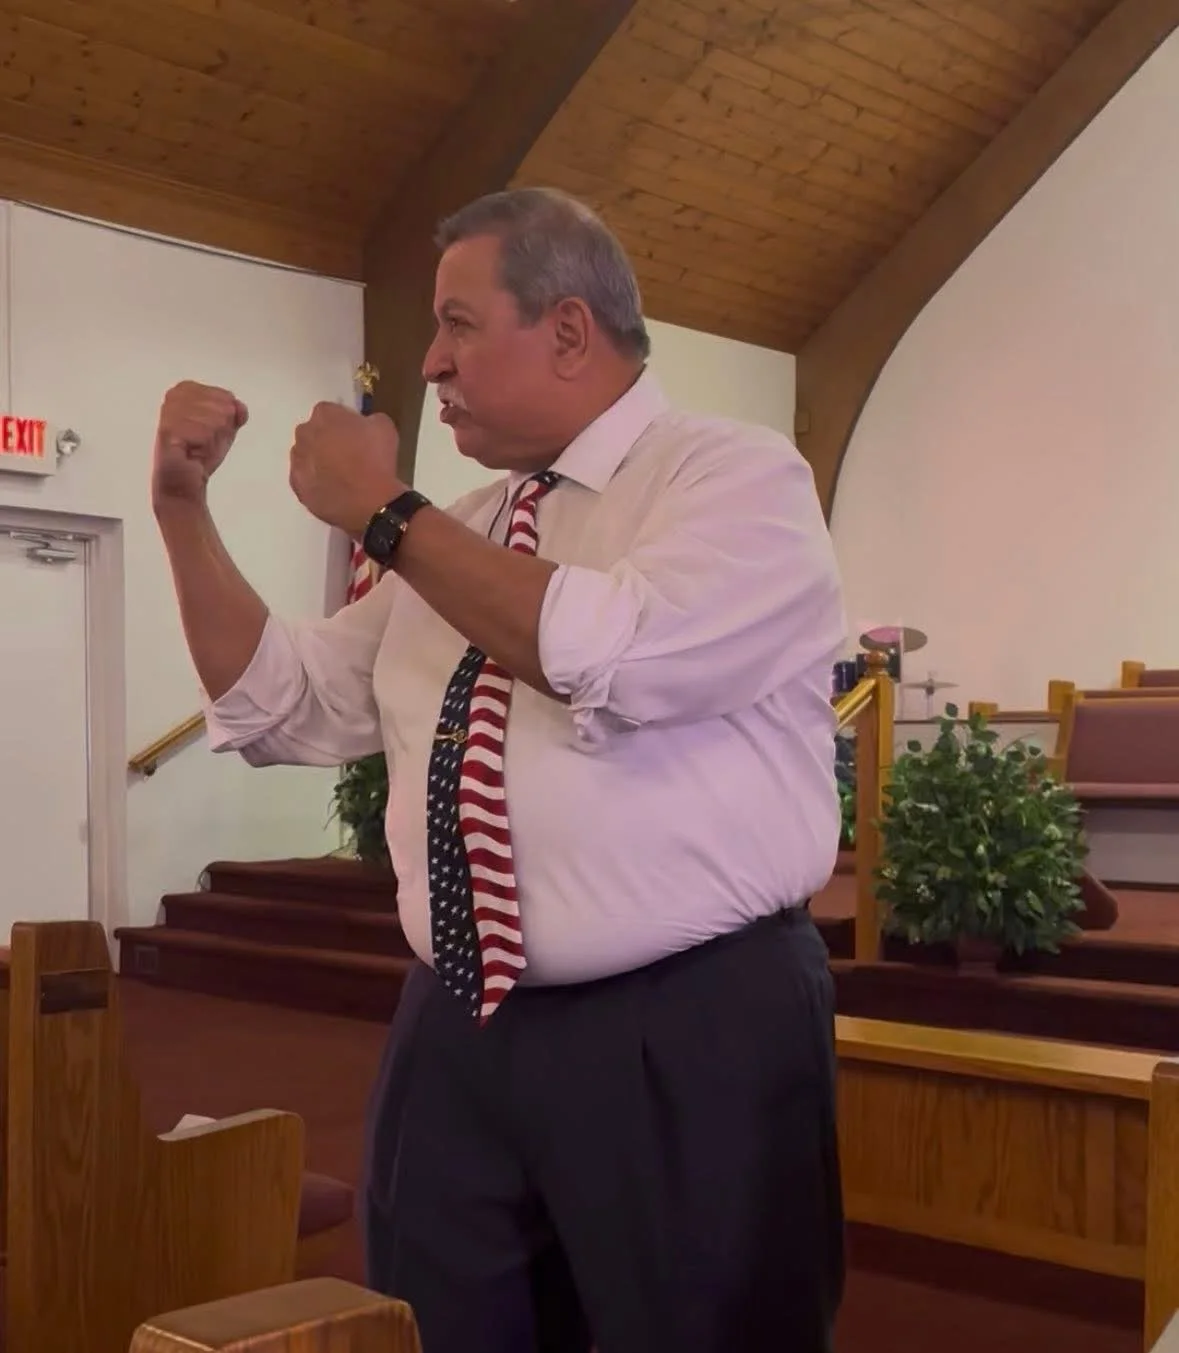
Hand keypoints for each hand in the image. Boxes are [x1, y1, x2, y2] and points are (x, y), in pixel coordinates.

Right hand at [153, 381, 247, 508]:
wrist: (184, 479)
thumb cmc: (200, 452)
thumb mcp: (224, 428)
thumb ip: (235, 412)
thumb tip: (239, 407)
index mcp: (187, 388)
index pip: (227, 397)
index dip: (226, 420)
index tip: (209, 432)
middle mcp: (176, 394)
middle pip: (224, 407)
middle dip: (220, 430)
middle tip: (203, 442)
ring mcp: (171, 410)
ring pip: (217, 420)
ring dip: (212, 440)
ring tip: (197, 447)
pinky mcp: (169, 429)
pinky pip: (206, 433)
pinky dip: (205, 447)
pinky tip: (192, 452)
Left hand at [289, 402, 403, 534]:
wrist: (372, 503)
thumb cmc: (378, 461)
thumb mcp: (384, 427)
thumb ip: (367, 419)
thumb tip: (363, 425)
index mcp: (324, 414)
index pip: (330, 411)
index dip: (344, 423)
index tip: (356, 434)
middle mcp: (304, 434)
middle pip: (313, 432)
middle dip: (327, 439)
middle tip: (347, 453)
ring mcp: (298, 462)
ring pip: (306, 455)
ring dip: (318, 460)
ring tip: (340, 474)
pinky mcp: (298, 487)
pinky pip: (304, 479)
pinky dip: (314, 481)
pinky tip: (331, 489)